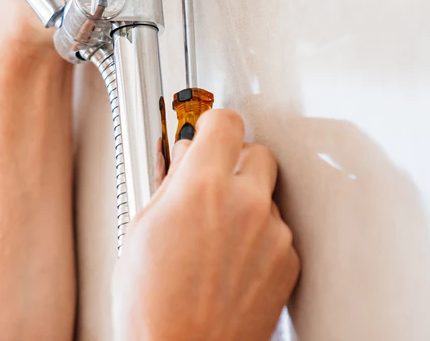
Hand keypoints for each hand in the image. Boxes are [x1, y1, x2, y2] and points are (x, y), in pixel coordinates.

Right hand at [113, 110, 300, 340]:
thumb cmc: (152, 308)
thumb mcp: (141, 229)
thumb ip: (170, 182)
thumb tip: (184, 160)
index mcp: (203, 187)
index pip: (225, 121)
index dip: (212, 125)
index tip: (205, 132)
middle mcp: (246, 204)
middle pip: (257, 151)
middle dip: (234, 161)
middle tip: (209, 182)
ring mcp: (273, 235)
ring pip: (266, 195)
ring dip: (245, 204)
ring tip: (210, 239)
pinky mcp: (288, 264)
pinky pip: (276, 232)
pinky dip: (257, 239)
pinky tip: (227, 263)